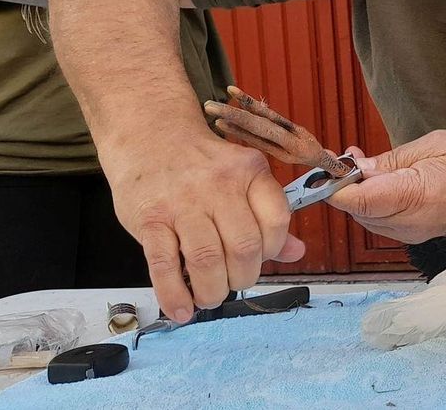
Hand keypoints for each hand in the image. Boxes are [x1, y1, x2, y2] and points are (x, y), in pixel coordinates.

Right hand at [105, 126, 304, 321]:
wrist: (149, 137)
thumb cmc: (201, 165)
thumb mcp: (243, 177)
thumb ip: (268, 215)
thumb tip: (297, 253)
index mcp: (249, 171)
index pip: (277, 220)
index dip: (273, 250)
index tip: (260, 260)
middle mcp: (218, 185)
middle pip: (243, 246)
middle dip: (243, 277)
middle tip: (234, 282)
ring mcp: (182, 202)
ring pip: (206, 259)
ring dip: (212, 290)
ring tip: (210, 296)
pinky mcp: (150, 219)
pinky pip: (164, 265)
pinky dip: (174, 294)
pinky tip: (182, 309)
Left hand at [327, 130, 445, 242]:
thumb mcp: (433, 145)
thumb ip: (391, 161)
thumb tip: (357, 169)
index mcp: (415, 196)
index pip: (356, 200)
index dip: (335, 185)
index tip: (329, 165)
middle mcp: (411, 223)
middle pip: (356, 211)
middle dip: (346, 186)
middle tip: (349, 157)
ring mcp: (414, 234)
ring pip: (366, 219)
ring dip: (360, 195)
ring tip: (368, 166)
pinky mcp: (417, 236)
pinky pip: (382, 223)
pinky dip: (374, 204)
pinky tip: (383, 183)